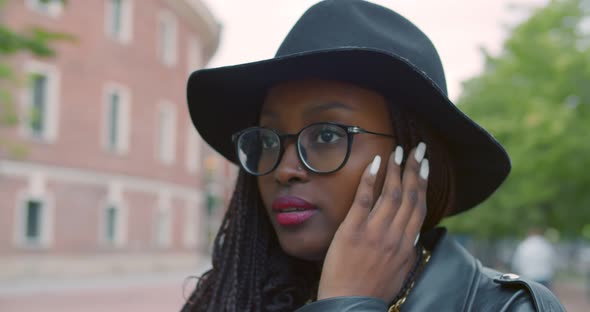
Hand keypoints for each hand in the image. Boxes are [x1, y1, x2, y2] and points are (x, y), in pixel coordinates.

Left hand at [317, 143, 428, 302]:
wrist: (349, 305)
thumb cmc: (372, 290)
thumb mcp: (399, 272)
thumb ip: (407, 250)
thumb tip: (414, 233)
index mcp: (406, 245)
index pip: (419, 207)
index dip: (423, 184)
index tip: (426, 166)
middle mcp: (394, 235)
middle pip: (409, 196)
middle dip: (415, 169)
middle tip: (419, 149)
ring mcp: (374, 232)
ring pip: (390, 194)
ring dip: (396, 169)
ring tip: (399, 151)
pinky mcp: (352, 230)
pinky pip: (364, 199)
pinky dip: (370, 178)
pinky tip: (374, 161)